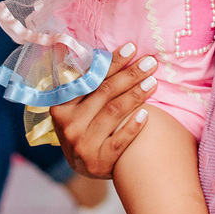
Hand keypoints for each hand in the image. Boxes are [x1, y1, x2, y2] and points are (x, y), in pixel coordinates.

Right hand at [50, 44, 157, 178]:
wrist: (88, 165)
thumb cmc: (87, 126)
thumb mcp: (78, 107)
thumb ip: (89, 85)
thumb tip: (110, 53)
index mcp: (61, 106)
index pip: (91, 78)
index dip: (112, 62)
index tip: (132, 48)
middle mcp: (69, 124)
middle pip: (105, 92)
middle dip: (130, 74)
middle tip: (150, 62)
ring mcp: (82, 145)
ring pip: (113, 112)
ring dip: (135, 94)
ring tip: (153, 82)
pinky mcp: (97, 162)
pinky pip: (119, 141)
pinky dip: (133, 126)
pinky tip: (147, 114)